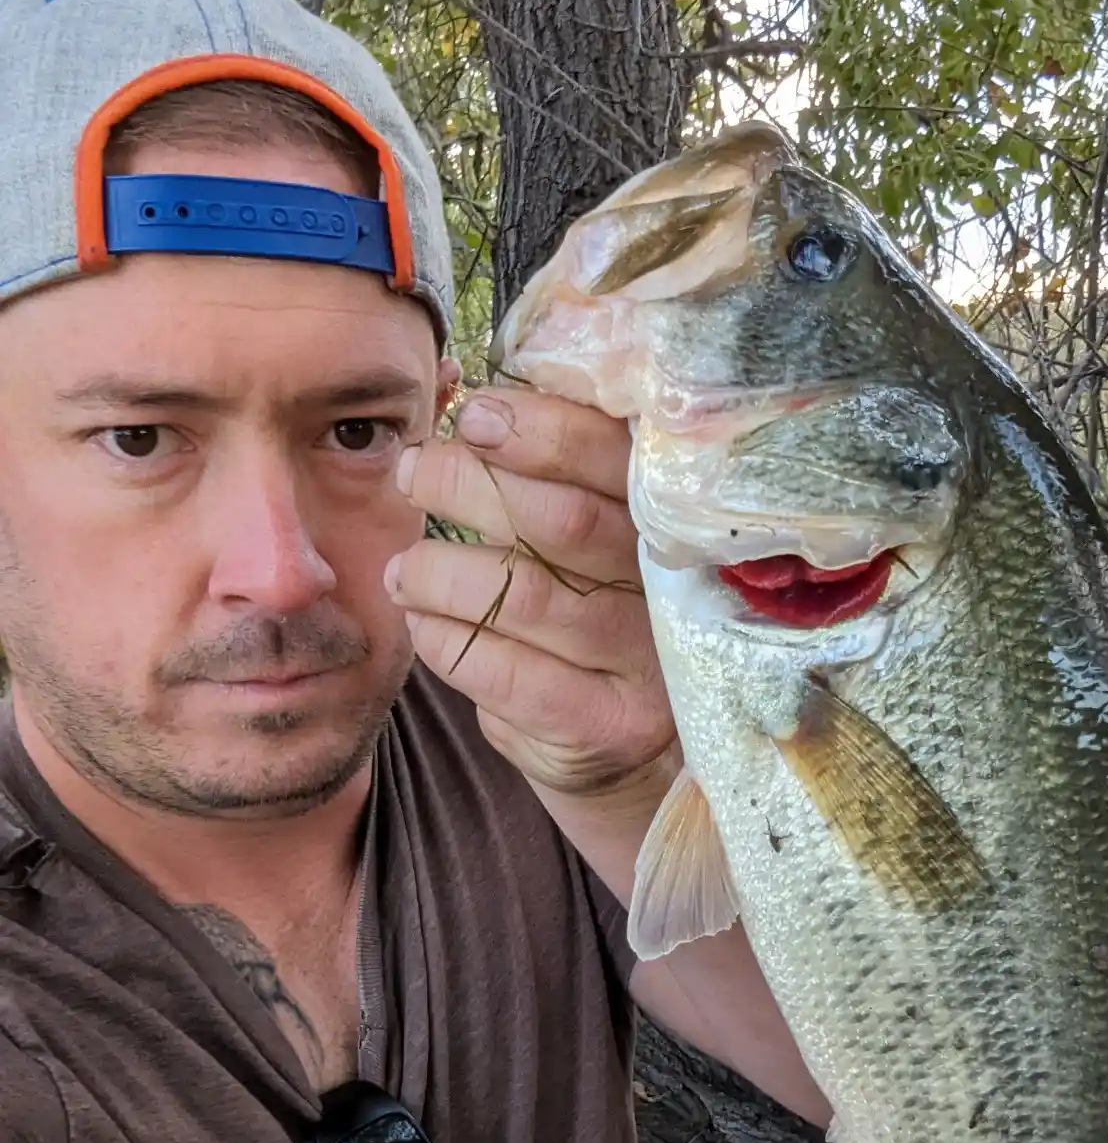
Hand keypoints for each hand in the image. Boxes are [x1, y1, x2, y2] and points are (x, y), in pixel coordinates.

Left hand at [385, 387, 677, 800]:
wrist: (626, 750)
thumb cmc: (588, 624)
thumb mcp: (590, 550)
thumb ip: (553, 479)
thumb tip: (464, 392)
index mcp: (668, 530)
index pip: (617, 462)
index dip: (544, 430)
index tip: (475, 416)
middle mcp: (668, 593)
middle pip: (566, 521)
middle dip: (470, 485)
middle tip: (414, 474)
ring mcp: (641, 665)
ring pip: (523, 595)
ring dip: (439, 571)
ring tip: (403, 569)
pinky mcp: (602, 726)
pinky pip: (499, 670)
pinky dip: (443, 638)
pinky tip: (426, 624)